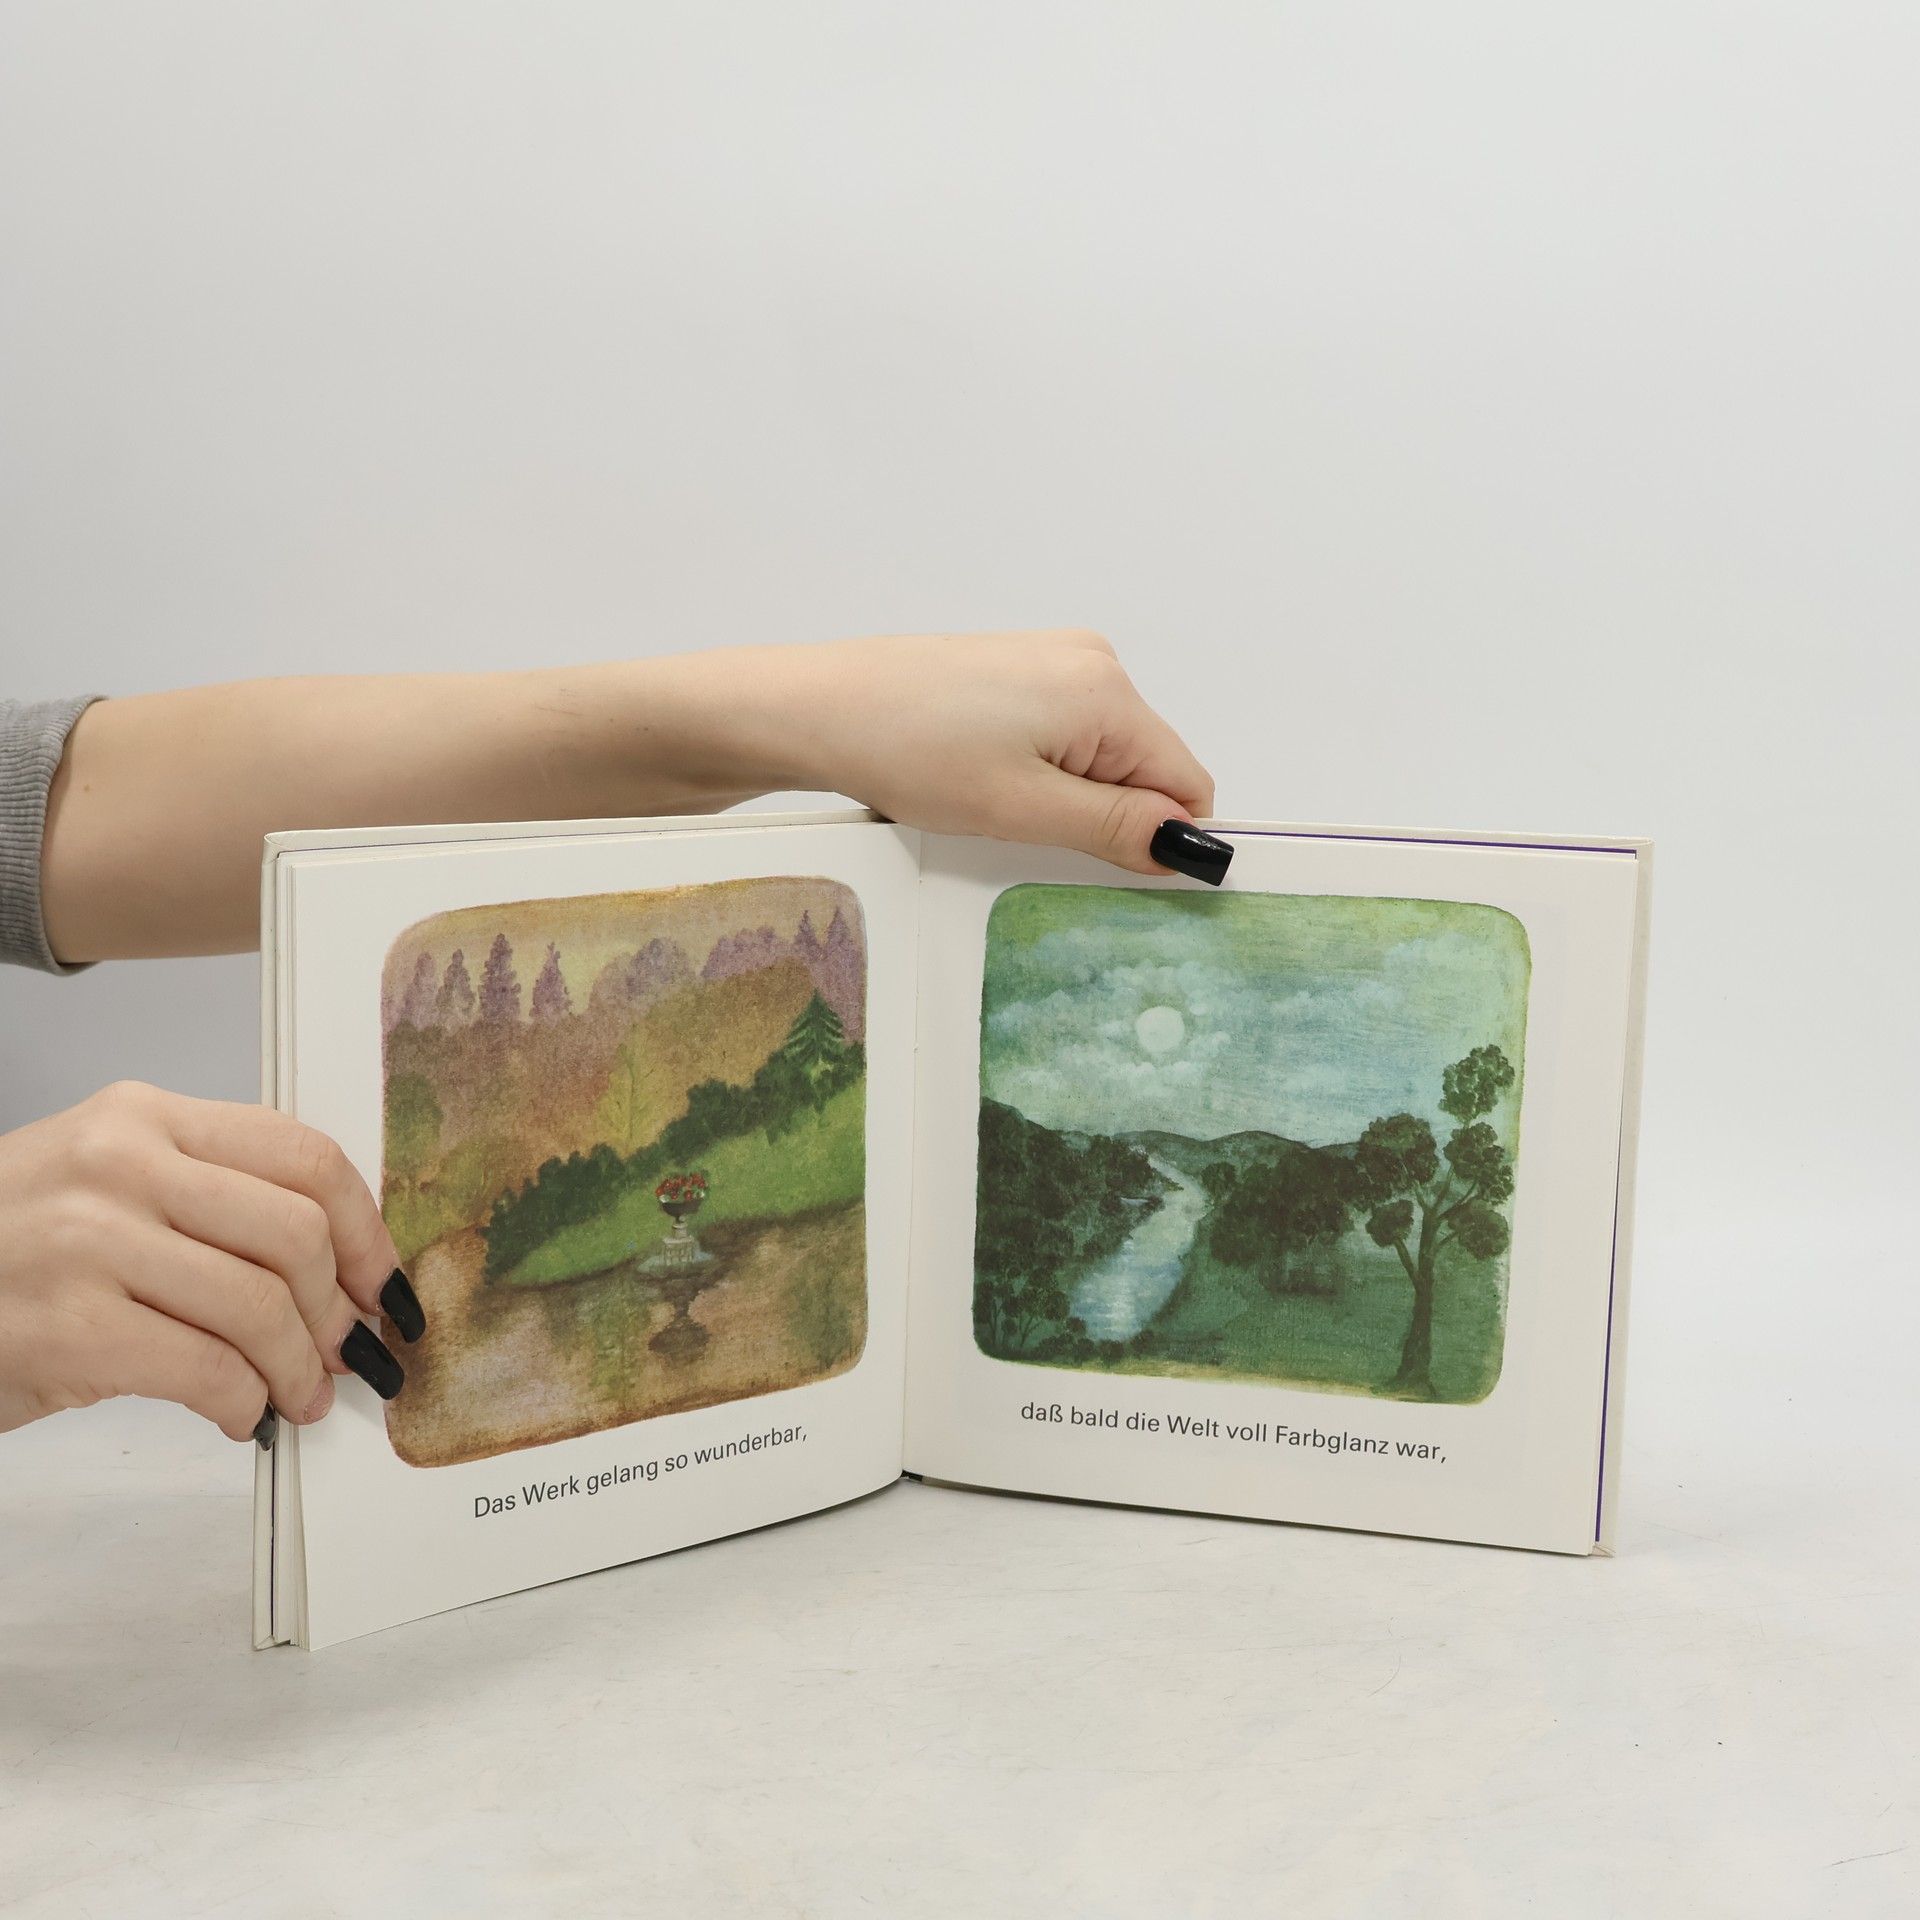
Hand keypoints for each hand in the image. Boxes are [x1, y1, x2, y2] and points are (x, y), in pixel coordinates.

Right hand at [0, 1082, 418, 1439]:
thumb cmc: (14, 1253)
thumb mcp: (109, 1185)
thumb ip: (213, 1201)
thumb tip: (341, 1272)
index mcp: (145, 1116)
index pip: (304, 1156)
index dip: (368, 1229)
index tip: (386, 1283)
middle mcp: (119, 1163)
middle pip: (297, 1233)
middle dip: (341, 1309)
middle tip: (352, 1353)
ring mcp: (89, 1242)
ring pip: (262, 1305)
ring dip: (302, 1367)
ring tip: (301, 1395)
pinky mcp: (69, 1327)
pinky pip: (209, 1369)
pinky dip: (247, 1403)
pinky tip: (243, 1415)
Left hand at [749, 630, 1218, 873]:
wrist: (814, 710)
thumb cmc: (908, 751)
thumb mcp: (1023, 810)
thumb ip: (1117, 828)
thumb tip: (1191, 845)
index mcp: (1107, 692)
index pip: (1187, 784)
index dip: (1157, 838)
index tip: (1099, 865)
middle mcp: (1093, 662)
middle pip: (1145, 767)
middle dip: (1103, 814)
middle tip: (1025, 829)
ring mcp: (1053, 658)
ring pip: (1101, 756)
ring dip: (1064, 794)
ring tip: (991, 797)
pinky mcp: (1017, 667)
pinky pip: (1062, 735)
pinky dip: (1036, 769)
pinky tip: (979, 775)